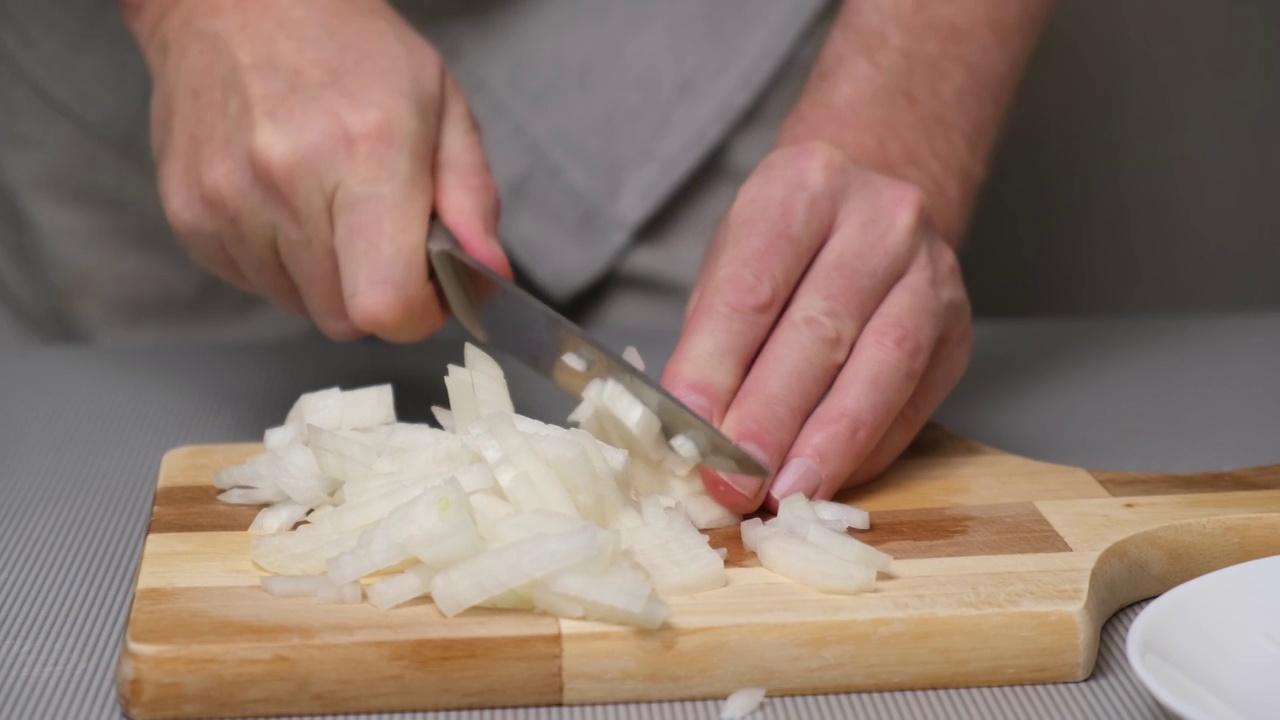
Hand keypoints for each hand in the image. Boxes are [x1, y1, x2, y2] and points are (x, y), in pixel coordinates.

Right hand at [126, 0, 510, 341]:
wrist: (235, 2)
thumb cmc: (348, 47)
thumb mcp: (441, 105)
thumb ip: (472, 200)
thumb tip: (489, 277)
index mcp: (367, 154)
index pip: (387, 305)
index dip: (418, 315)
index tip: (428, 290)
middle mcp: (288, 181)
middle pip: (344, 319)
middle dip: (376, 295)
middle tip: (383, 238)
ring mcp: (228, 201)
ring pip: (297, 306)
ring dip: (326, 278)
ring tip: (330, 206)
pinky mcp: (189, 215)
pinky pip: (253, 283)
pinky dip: (280, 262)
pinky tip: (287, 203)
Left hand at [661, 142, 972, 513]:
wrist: (874, 205)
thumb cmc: (787, 242)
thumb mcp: (733, 257)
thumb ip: (714, 335)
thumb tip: (693, 430)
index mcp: (804, 188)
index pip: (752, 288)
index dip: (717, 365)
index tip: (688, 427)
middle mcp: (880, 221)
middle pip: (821, 331)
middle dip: (772, 417)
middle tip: (734, 480)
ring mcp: (931, 272)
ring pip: (883, 367)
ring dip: (830, 443)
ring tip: (789, 493)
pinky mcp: (959, 328)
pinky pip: (913, 400)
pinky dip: (867, 448)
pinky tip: (830, 477)